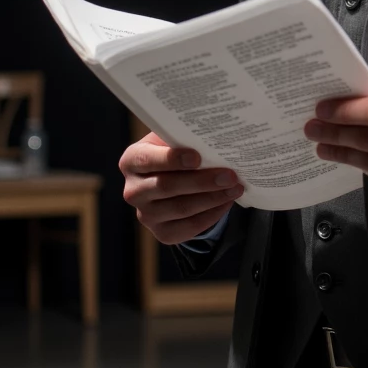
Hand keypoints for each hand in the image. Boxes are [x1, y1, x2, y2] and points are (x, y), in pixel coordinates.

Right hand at [119, 131, 243, 244]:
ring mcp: (146, 215)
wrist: (171, 180)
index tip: (197, 157)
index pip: (147, 160)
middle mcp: (133, 190)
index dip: (171, 159)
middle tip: (229, 175)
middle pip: (166, 186)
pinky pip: (189, 226)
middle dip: (201, 181)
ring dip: (212, 198)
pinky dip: (212, 214)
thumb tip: (213, 135)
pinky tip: (227, 201)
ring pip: (181, 208)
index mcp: (132, 161)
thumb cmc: (174, 153)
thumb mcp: (172, 140)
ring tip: (235, 188)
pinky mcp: (162, 233)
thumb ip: (184, 137)